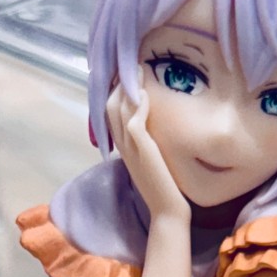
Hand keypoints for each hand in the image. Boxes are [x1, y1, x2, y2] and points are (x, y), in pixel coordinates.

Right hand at [106, 69, 190, 224]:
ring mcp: (130, 148)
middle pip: (110, 104)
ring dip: (128, 86)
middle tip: (133, 64)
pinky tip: (147, 91)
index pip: (110, 112)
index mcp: (122, 147)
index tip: (127, 74)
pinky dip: (139, 103)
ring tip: (139, 68)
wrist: (167, 212)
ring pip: (119, 108)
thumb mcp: (152, 161)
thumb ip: (147, 144)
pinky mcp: (142, 150)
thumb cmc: (164, 189)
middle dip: (119, 82)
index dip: (116, 91)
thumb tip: (153, 127)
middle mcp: (122, 145)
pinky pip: (134, 120)